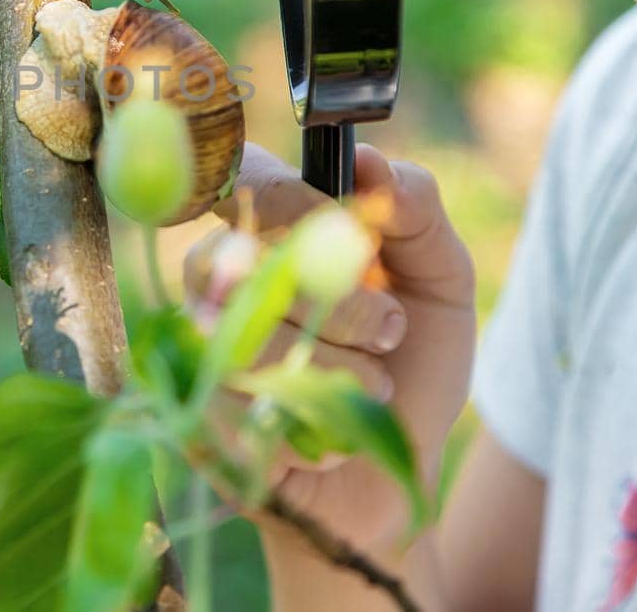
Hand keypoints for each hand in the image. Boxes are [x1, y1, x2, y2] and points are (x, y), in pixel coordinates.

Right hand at [193, 141, 476, 549]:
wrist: (397, 475)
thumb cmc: (410, 366)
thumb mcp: (440, 281)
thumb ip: (416, 210)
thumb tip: (366, 161)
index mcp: (270, 229)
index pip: (244, 178)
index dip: (291, 200)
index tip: (354, 236)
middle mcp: (218, 280)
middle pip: (243, 258)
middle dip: (339, 298)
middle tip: (390, 329)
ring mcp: (200, 346)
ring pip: (246, 337)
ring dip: (335, 369)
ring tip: (369, 388)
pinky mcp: (197, 417)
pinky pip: (245, 408)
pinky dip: (314, 426)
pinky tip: (331, 435)